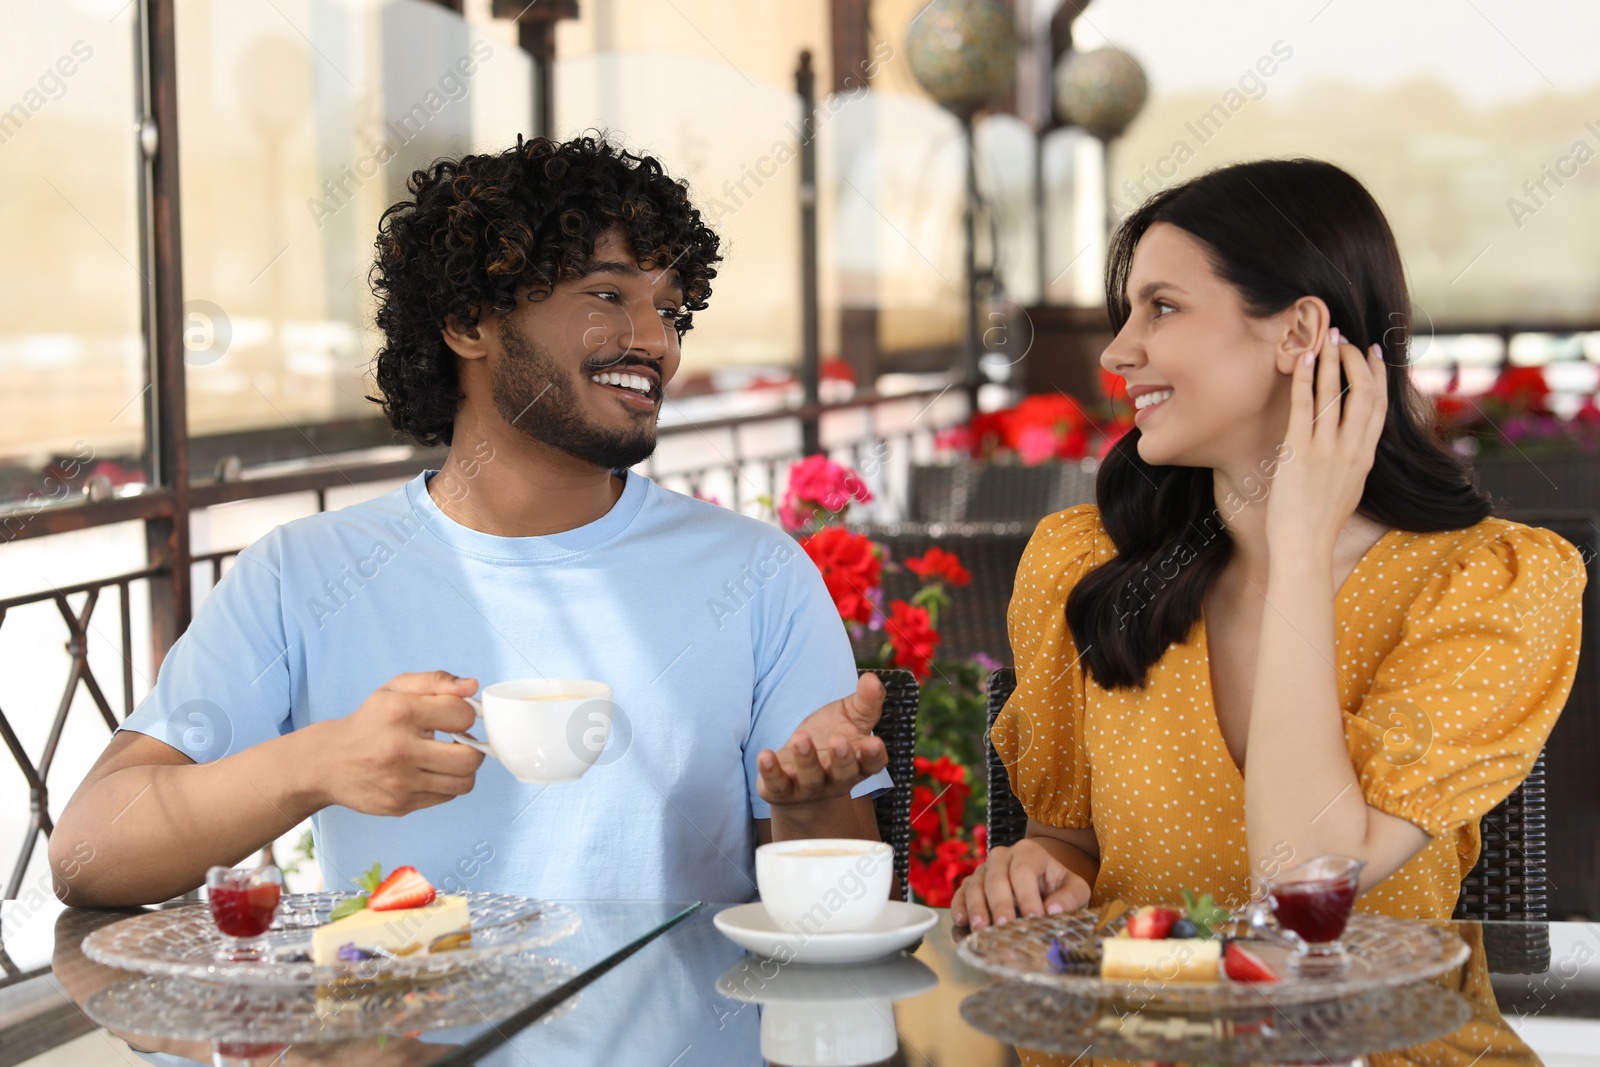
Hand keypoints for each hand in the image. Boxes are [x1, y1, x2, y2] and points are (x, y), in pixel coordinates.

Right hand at [316, 671, 484, 815]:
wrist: (327, 762)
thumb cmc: (369, 722)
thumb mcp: (395, 689)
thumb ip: (436, 681)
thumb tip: (472, 686)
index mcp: (400, 712)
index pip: (462, 715)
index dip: (466, 714)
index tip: (455, 717)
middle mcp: (400, 749)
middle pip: (469, 757)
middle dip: (473, 747)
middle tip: (459, 742)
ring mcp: (400, 781)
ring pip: (464, 782)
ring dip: (463, 769)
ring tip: (447, 757)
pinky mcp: (399, 805)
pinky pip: (446, 797)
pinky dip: (446, 784)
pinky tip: (429, 772)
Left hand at [757, 673, 888, 806]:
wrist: (798, 775)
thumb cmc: (830, 740)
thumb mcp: (849, 717)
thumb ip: (865, 701)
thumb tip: (872, 679)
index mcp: (858, 762)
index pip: (873, 762)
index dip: (874, 755)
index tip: (874, 742)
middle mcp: (837, 779)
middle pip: (843, 774)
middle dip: (842, 759)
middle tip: (838, 740)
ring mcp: (809, 787)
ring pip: (811, 779)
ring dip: (807, 760)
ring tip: (801, 738)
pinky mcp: (782, 790)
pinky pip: (777, 784)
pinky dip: (771, 772)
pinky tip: (765, 755)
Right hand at [950, 840, 1090, 928]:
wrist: (1042, 883)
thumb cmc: (1059, 887)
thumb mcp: (1076, 889)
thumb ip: (1070, 897)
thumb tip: (1053, 910)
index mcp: (1028, 852)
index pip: (1023, 870)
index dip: (1027, 895)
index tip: (1034, 918)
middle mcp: (1002, 856)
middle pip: (996, 877)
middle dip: (1000, 903)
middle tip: (1004, 925)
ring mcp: (984, 869)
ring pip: (976, 884)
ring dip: (977, 907)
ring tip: (980, 928)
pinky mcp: (972, 883)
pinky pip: (962, 892)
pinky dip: (959, 906)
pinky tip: (962, 921)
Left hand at [1265, 325, 1387, 554]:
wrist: (1304, 546)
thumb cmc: (1319, 523)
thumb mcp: (1349, 489)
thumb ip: (1352, 463)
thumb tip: (1351, 447)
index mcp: (1364, 457)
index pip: (1379, 406)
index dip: (1378, 375)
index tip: (1374, 352)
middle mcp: (1350, 449)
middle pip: (1363, 392)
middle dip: (1355, 360)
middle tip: (1345, 339)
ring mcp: (1326, 450)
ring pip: (1335, 393)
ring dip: (1331, 361)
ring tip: (1326, 338)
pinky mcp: (1299, 452)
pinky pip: (1304, 407)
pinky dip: (1305, 379)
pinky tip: (1303, 359)